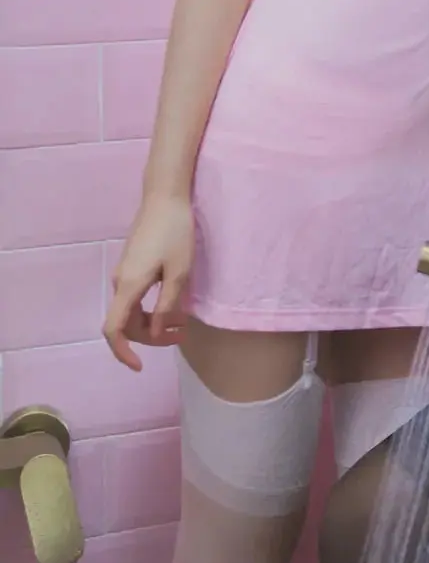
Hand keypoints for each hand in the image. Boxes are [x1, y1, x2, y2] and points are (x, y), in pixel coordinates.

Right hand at [103, 195, 194, 371]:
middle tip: (180, 336)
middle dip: (150, 338)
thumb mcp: (180, 271)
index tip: (139, 366)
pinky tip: (172, 306)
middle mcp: (120, 281)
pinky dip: (151, 309)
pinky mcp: (131, 265)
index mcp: (129, 285)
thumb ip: (167, 305)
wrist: (165, 196)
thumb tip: (156, 333)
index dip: (122, 352)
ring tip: (181, 325)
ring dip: (152, 323)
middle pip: (125, 324)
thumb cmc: (176, 231)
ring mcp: (124, 272)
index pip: (113, 330)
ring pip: (131, 311)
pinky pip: (135, 297)